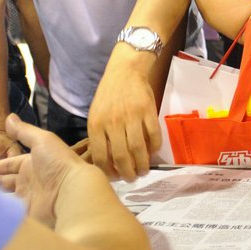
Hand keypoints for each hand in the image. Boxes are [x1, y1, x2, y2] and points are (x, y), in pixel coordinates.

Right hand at [0, 112, 86, 227]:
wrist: (71, 192)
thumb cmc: (59, 163)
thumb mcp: (42, 140)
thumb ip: (24, 131)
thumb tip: (9, 117)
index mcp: (31, 163)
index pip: (5, 164)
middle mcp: (27, 180)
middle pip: (1, 180)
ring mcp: (26, 197)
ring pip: (1, 195)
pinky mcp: (25, 213)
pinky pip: (6, 210)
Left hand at [87, 55, 160, 181]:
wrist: (125, 71)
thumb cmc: (108, 95)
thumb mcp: (95, 115)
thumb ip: (99, 136)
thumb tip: (107, 161)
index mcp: (97, 125)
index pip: (101, 157)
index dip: (108, 172)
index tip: (115, 177)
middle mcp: (113, 123)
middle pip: (121, 156)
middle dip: (128, 173)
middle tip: (132, 178)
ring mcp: (132, 117)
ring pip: (138, 149)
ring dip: (143, 164)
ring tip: (144, 171)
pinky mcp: (148, 112)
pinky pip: (154, 136)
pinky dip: (155, 148)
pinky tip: (153, 152)